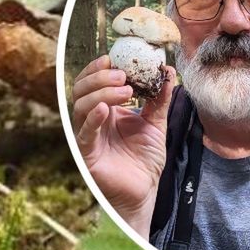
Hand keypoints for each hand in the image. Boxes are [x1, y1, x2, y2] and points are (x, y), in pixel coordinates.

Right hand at [71, 55, 172, 234]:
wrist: (144, 190)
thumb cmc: (144, 160)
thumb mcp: (156, 123)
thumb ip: (159, 98)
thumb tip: (168, 71)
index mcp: (105, 110)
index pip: (93, 81)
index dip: (99, 68)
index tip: (115, 58)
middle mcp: (92, 120)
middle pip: (82, 89)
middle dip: (100, 78)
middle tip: (123, 76)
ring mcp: (88, 136)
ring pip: (80, 106)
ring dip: (101, 93)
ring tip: (125, 92)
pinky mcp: (87, 154)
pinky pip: (84, 133)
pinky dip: (92, 118)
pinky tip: (105, 110)